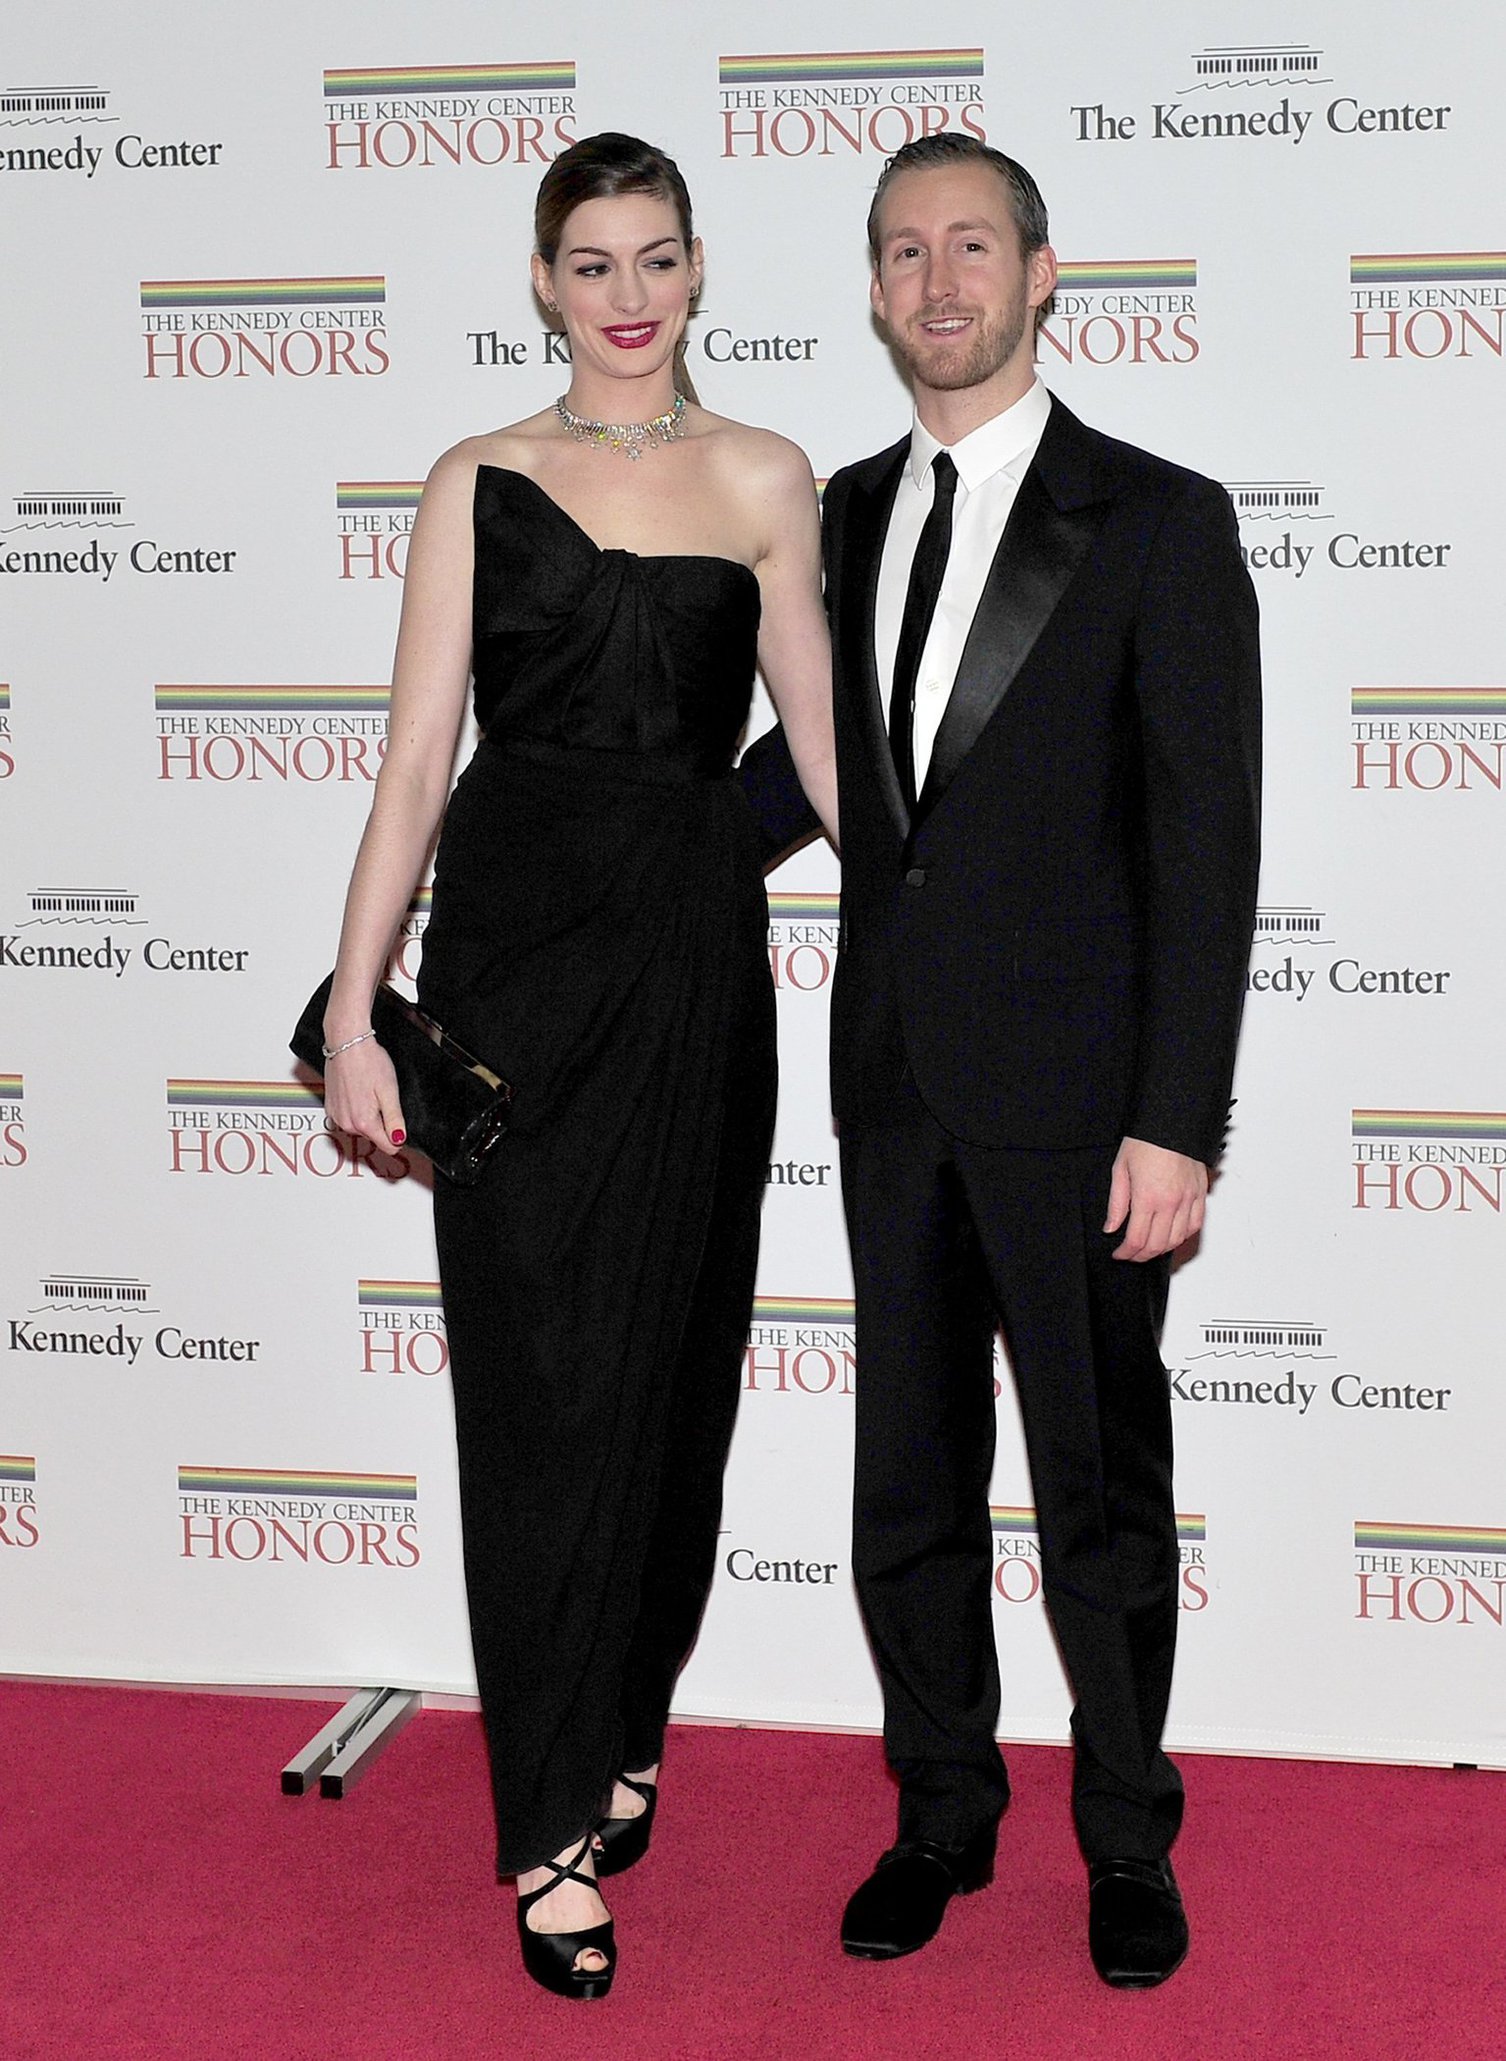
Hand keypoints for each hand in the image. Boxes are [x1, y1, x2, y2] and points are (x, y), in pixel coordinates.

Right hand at [321, 1036, 405, 1154]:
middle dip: (382, 1121)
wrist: (347, 1044)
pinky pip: (348, 1117)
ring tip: (369, 1092)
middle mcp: (346, 1123)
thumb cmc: (367, 1062)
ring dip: (368, 1114)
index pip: (388, 1146)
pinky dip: (355, 1108)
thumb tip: (399, 1139)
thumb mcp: (390, 1091)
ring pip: (361, 1127)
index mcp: (363, 1122)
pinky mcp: (330, 1108)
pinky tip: (358, 1091)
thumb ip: (395, 1120)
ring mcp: (336, 1116)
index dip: (398, 1136)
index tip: (399, 1124)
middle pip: (374, 1136)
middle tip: (382, 1098)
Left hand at [1103, 1137, 1206, 1260]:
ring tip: (1149, 1248)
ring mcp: (1188, 1199)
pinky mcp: (1200, 1193)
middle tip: (1131, 1255)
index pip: (1137, 1240)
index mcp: (1148, 1197)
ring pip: (1178, 1240)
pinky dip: (1184, 1236)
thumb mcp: (1120, 1169)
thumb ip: (1117, 1203)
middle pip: (1157, 1245)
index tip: (1120, 1254)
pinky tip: (1173, 1236)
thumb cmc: (1146, 1140)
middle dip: (1141, 1256)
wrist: (1172, 1121)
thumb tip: (1111, 1226)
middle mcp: (1171, 1202)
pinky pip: (1196, 1225)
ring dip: (1162, 1249)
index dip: (1126, 1253)